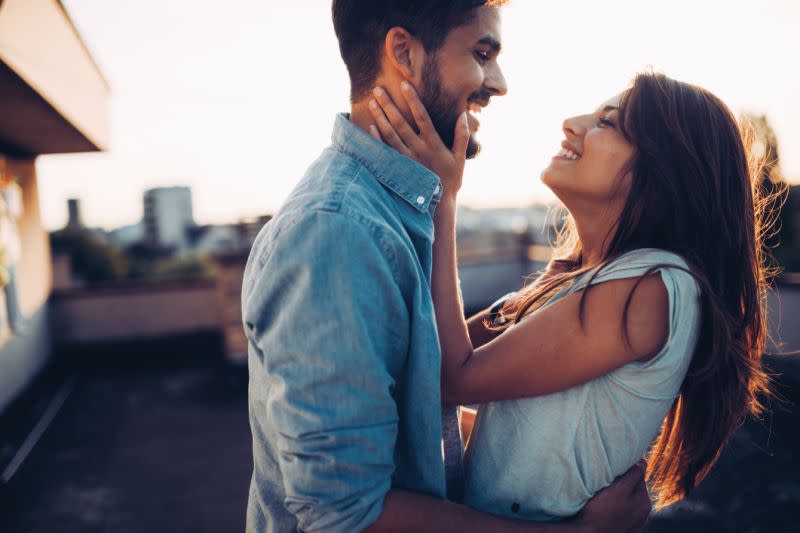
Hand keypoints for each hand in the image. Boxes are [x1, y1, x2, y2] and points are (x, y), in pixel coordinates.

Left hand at [368, 82, 468, 197]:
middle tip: (378, 89)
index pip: (422, 117)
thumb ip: (461, 136)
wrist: (439, 204)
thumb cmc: (451, 179)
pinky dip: (378, 139)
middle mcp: (419, 149)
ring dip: (380, 118)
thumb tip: (463, 115)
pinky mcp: (399, 169)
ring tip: (372, 103)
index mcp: (434, 143)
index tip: (404, 85)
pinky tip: (371, 126)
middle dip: (389, 105)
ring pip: (391, 135)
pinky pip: (386, 151)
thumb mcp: (460, 158)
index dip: (413, 100)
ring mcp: (407, 159)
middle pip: (401, 123)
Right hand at [575, 461, 651, 532]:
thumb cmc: (601, 511)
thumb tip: (643, 461)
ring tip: (604, 494)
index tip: (612, 467)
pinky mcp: (625, 529)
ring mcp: (635, 524)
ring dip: (619, 494)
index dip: (625, 468)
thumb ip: (633, 474)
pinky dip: (616, 506)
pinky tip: (606, 507)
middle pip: (633, 488)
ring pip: (627, 500)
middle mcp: (643, 515)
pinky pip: (622, 511)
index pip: (639, 475)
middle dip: (622, 482)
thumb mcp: (618, 489)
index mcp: (644, 502)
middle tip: (606, 481)